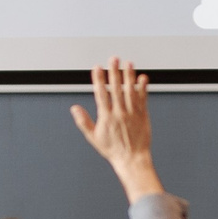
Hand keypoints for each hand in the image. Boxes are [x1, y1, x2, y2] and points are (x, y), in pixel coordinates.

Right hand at [70, 57, 162, 201]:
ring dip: (129, 76)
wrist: (132, 159)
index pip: (101, 94)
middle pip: (116, 89)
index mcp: (107, 117)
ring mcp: (132, 113)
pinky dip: (143, 88)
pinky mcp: (143, 115)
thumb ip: (83, 121)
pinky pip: (143, 99)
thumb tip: (74, 108)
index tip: (97, 68)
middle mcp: (120, 113)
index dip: (98, 80)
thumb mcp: (93, 137)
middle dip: (114, 72)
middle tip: (113, 59)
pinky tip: (142, 77)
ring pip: (130, 91)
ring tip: (128, 63)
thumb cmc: (113, 150)